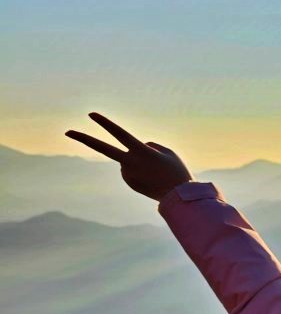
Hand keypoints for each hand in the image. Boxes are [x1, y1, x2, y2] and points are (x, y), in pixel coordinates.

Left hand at [65, 113, 193, 200]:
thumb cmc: (176, 172)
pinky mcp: (129, 183)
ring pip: (128, 160)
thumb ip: (150, 145)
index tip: (91, 115)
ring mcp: (128, 174)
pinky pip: (132, 171)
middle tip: (67, 131)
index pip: (119, 134)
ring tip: (157, 172)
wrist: (179, 198)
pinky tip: (153, 179)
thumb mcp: (167, 152)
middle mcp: (130, 163)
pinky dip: (141, 172)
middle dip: (84, 139)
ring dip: (139, 162)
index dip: (105, 124)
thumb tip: (137, 147)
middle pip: (103, 149)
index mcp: (141, 152)